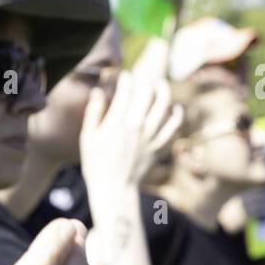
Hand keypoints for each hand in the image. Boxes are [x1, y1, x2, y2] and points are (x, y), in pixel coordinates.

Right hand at [79, 60, 180, 204]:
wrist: (114, 189)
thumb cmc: (96, 164)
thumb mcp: (88, 138)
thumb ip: (94, 113)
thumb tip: (97, 91)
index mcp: (116, 123)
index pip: (125, 92)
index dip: (125, 79)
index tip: (124, 75)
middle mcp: (136, 126)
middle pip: (146, 94)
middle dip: (144, 80)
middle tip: (141, 78)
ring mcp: (150, 136)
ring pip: (163, 106)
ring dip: (164, 91)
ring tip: (161, 85)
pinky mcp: (159, 146)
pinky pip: (173, 127)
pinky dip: (176, 115)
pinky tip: (175, 107)